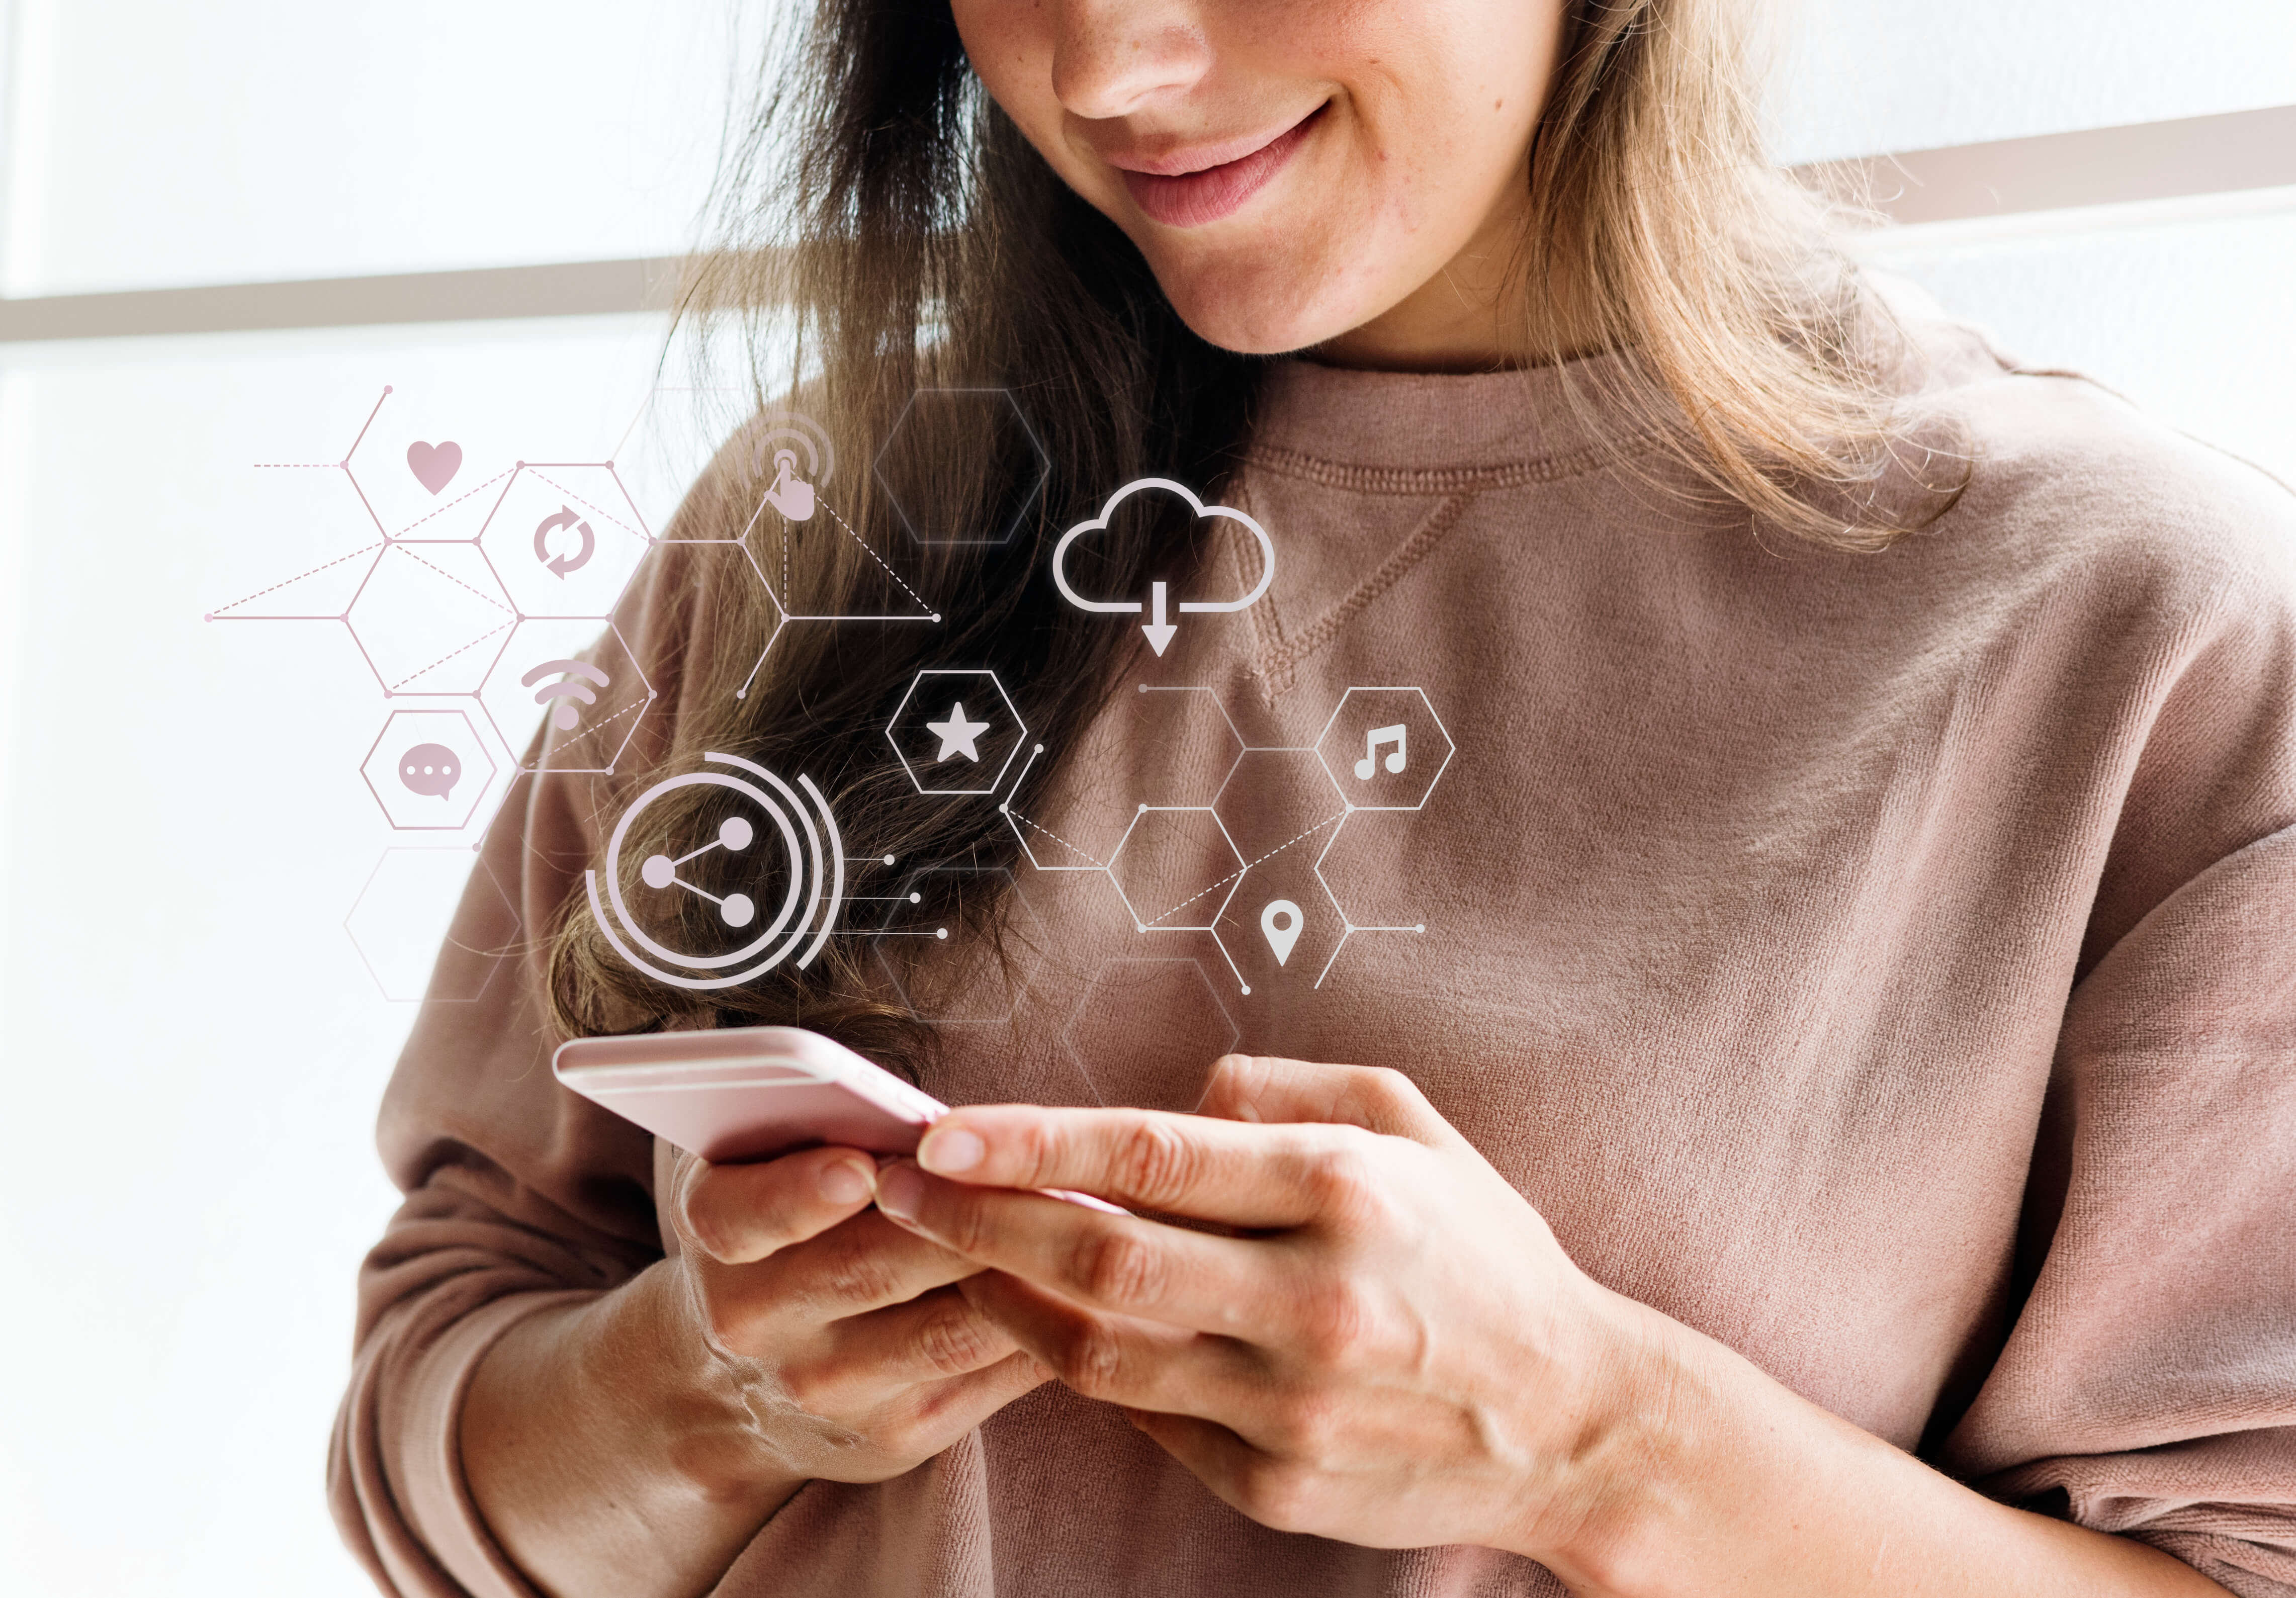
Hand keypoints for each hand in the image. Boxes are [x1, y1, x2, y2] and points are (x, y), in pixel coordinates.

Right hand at [651, 1142, 1051, 1492]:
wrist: (732, 1390)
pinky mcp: (892, 1435)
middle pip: (872, 1267)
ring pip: (947, 1328)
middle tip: (1039, 1166)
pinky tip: (1081, 1285)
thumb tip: (931, 1112)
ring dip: (1023, 1273)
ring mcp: (827, 1389)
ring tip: (1086, 1218)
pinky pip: (986, 1374)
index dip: (801, 1193)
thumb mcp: (756, 1167)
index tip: (862, 1167)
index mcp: (717, 1235)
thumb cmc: (775, 1232)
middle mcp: (757, 1322)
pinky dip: (1043, 1327)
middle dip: (963, 1216)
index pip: (744, 1215)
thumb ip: (809, 1124)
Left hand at [868, 1055, 1649, 1559]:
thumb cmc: (1484, 1251)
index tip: (937, 1131)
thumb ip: (1283, 1091)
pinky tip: (1034, 1319)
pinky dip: (1075, 1365)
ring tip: (939, 1250)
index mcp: (1345, 1191)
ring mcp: (1289, 1407)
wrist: (1573, 1421)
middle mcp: (1312, 1299)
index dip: (1029, 1143)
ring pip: (1098, 1349)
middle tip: (893, 1188)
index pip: (1151, 1157)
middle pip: (1100, 1256)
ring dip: (1001, 1296)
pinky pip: (1143, 1417)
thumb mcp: (1412, 1126)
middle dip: (976, 1218)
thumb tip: (1169, 1100)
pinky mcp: (1274, 1484)